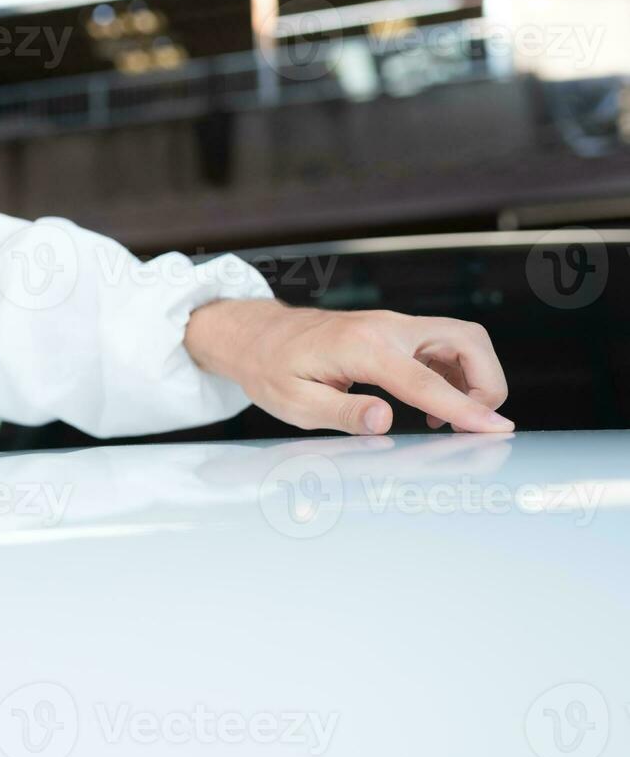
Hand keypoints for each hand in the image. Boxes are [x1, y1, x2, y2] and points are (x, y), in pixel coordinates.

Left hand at [184, 299, 510, 434]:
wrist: (256, 336)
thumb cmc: (271, 370)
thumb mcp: (295, 402)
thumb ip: (342, 412)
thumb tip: (384, 421)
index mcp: (362, 347)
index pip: (427, 382)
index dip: (467, 408)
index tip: (499, 431)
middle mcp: (385, 328)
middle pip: (466, 339)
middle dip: (488, 381)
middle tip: (474, 425)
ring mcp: (392, 325)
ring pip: (460, 339)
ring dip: (473, 377)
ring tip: (448, 422)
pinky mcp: (393, 331)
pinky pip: (442, 345)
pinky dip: (454, 374)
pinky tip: (432, 408)